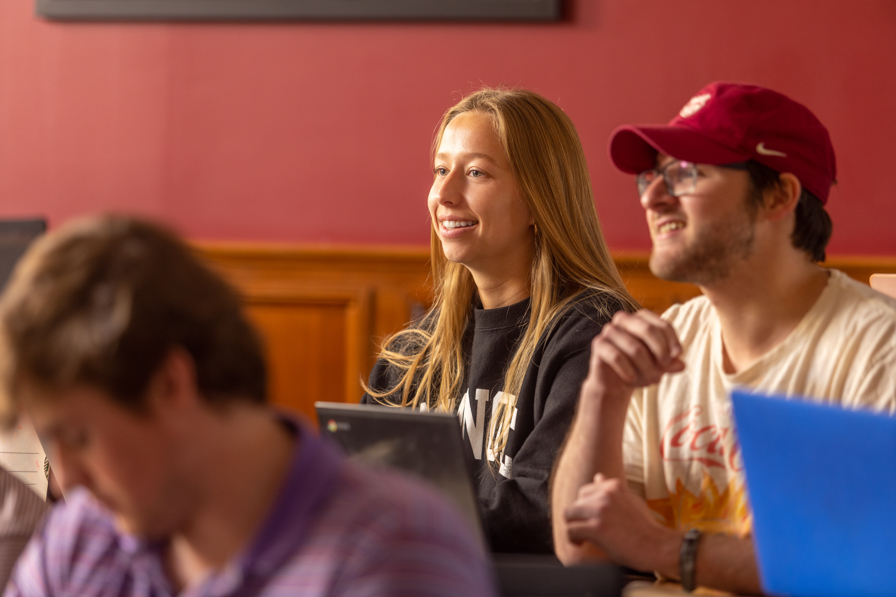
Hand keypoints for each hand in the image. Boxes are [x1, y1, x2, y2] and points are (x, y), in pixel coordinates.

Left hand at [564, 473, 678, 571]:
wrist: (658, 546)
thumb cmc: (645, 527)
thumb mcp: (631, 499)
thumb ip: (613, 490)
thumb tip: (598, 477)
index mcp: (614, 485)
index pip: (585, 491)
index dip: (585, 507)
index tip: (590, 519)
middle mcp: (606, 494)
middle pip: (575, 503)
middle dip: (578, 517)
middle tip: (586, 529)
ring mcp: (600, 510)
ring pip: (568, 514)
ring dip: (573, 526)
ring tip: (582, 536)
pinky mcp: (597, 528)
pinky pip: (570, 530)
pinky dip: (573, 539)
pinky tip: (581, 543)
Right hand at [583, 310, 684, 402]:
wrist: (615, 383)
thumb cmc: (639, 368)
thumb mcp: (659, 366)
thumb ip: (670, 363)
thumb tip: (681, 365)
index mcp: (641, 318)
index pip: (661, 324)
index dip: (672, 340)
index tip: (678, 356)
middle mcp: (624, 319)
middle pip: (647, 329)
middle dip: (660, 350)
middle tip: (665, 367)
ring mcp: (609, 331)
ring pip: (634, 348)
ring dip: (646, 367)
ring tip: (653, 380)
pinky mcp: (598, 344)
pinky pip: (616, 357)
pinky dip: (628, 370)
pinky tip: (633, 379)